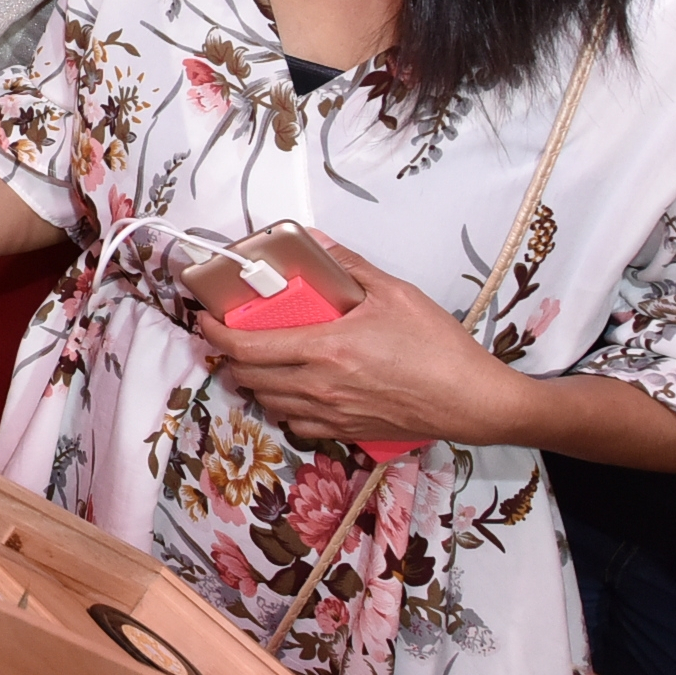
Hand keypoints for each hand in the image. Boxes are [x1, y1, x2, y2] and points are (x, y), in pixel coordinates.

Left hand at [197, 244, 529, 446]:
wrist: (472, 402)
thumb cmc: (439, 349)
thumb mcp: (394, 292)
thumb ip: (349, 266)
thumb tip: (316, 242)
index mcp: (326, 350)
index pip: (247, 347)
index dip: (214, 334)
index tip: (203, 319)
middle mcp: (320, 387)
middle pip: (248, 377)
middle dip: (228, 356)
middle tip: (228, 334)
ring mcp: (331, 414)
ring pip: (268, 402)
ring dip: (253, 381)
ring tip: (259, 358)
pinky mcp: (346, 432)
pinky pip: (296, 423)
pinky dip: (282, 405)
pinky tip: (293, 388)